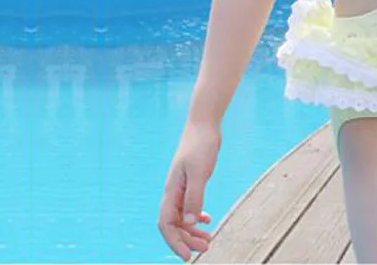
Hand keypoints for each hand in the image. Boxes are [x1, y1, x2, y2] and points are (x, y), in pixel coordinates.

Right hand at [158, 121, 221, 261]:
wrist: (204, 124)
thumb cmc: (200, 145)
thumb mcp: (199, 172)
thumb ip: (194, 197)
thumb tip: (191, 223)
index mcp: (171, 191)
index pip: (166, 224)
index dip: (174, 242)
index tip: (187, 256)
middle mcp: (173, 191)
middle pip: (175, 224)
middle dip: (187, 239)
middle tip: (206, 248)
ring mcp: (182, 187)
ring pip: (183, 217)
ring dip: (193, 230)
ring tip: (209, 239)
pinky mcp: (192, 181)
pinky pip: (190, 206)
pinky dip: (198, 216)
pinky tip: (208, 220)